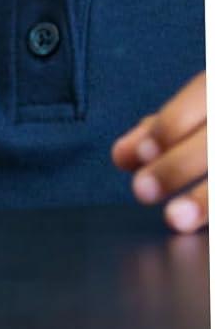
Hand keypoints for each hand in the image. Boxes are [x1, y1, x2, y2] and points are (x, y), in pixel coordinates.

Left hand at [111, 73, 206, 232]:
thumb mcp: (202, 109)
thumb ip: (161, 131)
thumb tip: (122, 157)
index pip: (200, 97)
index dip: (169, 127)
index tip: (141, 154)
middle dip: (178, 165)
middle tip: (142, 191)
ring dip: (209, 199)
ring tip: (176, 220)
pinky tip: (210, 231)